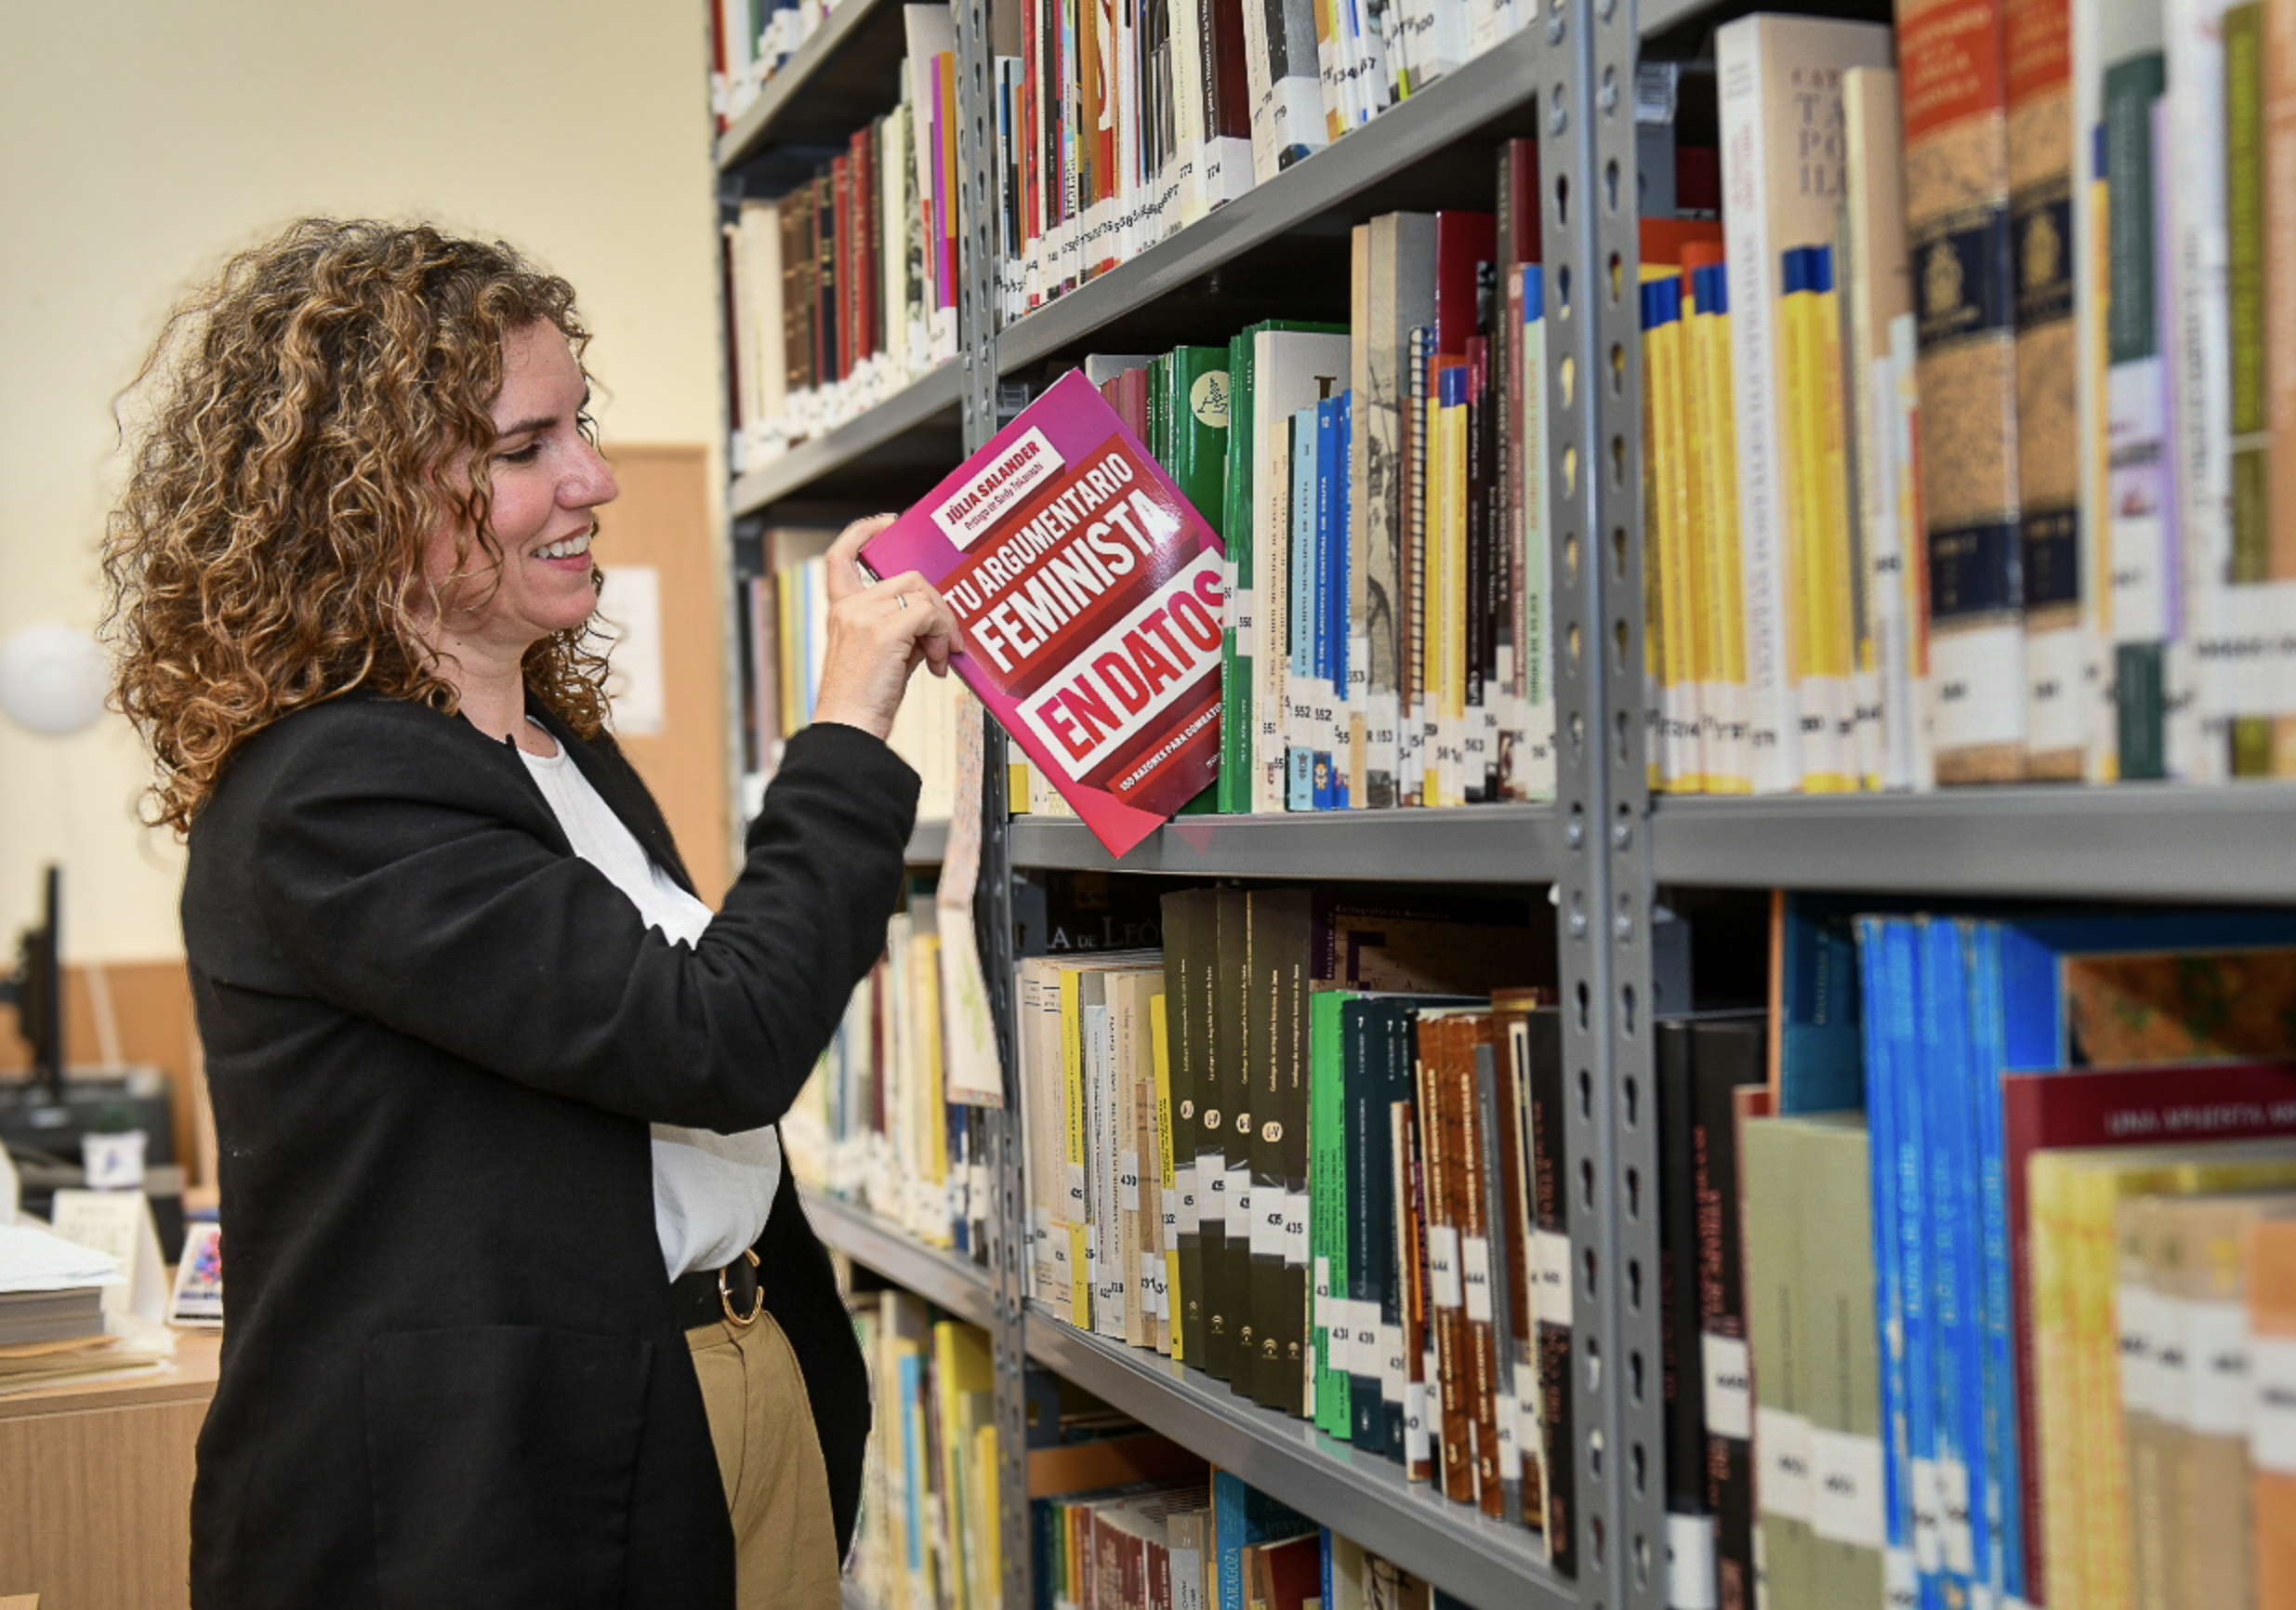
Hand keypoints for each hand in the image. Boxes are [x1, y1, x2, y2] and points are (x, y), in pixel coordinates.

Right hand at [811, 514, 963, 741]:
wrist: (850, 729)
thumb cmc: (865, 700)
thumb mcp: (882, 655)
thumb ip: (902, 628)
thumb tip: (936, 619)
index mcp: (841, 609)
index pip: (840, 555)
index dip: (863, 531)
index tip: (887, 522)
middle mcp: (848, 606)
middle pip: (908, 578)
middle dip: (937, 607)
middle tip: (946, 642)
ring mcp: (863, 615)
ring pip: (922, 594)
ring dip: (942, 625)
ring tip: (940, 657)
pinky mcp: (882, 630)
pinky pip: (928, 614)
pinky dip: (941, 637)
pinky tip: (936, 664)